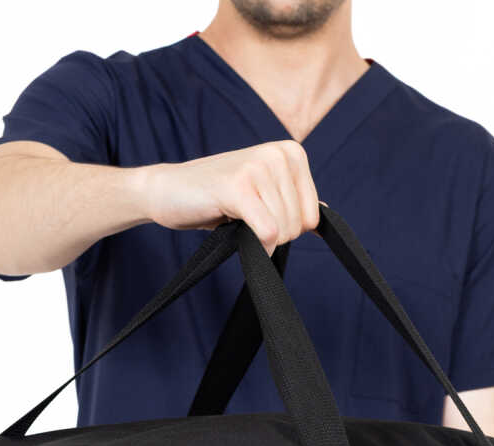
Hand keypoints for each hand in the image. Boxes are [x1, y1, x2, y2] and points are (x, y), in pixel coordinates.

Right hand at [140, 141, 319, 253]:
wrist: (168, 190)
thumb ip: (293, 201)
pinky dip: (255, 245)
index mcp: (291, 153)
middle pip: (298, 226)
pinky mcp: (238, 187)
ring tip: (233, 216)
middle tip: (243, 218)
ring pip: (282, 231)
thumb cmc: (215, 196)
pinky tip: (233, 230)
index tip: (259, 214)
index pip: (312, 217)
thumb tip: (325, 216)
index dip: (286, 229)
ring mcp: (258, 167)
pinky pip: (267, 233)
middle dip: (272, 234)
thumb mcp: (263, 194)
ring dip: (257, 238)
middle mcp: (278, 154)